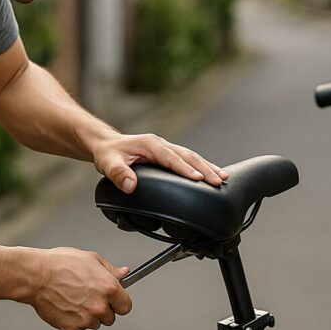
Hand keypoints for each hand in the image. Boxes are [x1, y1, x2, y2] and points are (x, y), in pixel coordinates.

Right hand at [26, 248, 131, 329]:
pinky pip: (79, 329)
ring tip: (75, 300)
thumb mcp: (91, 259)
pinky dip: (74, 322)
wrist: (36, 276)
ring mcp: (86, 319)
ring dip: (89, 316)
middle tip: (88, 297)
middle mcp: (100, 306)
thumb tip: (123, 273)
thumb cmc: (59, 265)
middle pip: (111, 317)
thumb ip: (111, 270)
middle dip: (103, 309)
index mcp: (109, 288)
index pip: (126, 306)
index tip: (114, 301)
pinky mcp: (72, 328)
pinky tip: (66, 307)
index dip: (119, 303)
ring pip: (95, 324)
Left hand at [90, 133, 228, 192]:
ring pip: (192, 157)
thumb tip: (130, 185)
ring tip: (223, 179)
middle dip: (205, 168)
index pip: (172, 158)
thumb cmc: (108, 154)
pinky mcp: (168, 155)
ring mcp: (166, 149)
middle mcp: (162, 144)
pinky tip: (211, 175)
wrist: (107, 145)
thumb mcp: (108, 164)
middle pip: (188, 156)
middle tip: (220, 181)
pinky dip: (202, 167)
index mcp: (151, 145)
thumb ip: (118, 174)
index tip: (199, 178)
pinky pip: (188, 160)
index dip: (186, 168)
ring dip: (208, 167)